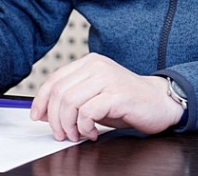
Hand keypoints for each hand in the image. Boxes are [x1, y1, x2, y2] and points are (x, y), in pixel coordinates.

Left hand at [31, 53, 185, 141]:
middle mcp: (97, 66)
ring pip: (70, 102)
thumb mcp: (94, 96)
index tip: (38, 116)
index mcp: (89, 63)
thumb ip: (72, 98)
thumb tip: (45, 111)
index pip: (54, 79)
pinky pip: (88, 112)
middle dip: (55, 118)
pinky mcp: (117, 94)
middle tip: (62, 134)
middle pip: (60, 92)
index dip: (41, 100)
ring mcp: (108, 79)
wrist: (159, 102)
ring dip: (69, 125)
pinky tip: (93, 133)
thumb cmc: (126, 101)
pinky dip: (85, 127)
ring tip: (78, 134)